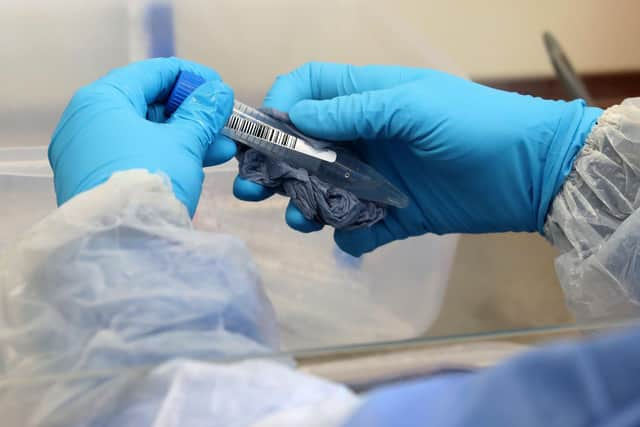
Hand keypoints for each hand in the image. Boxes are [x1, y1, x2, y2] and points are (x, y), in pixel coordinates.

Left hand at [49, 57, 234, 215]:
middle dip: (192, 114)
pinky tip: (199, 164)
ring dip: (187, 138)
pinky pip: (136, 157)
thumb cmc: (149, 179)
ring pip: (145, 135)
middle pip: (148, 105)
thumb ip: (202, 114)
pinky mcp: (94, 181)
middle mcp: (87, 122)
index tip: (220, 88)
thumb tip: (219, 93)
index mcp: (102, 100)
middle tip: (224, 122)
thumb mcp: (183, 143)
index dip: (192, 78)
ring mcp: (87, 154)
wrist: (119, 245)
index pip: (152, 73)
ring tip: (223, 148)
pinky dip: (166, 156)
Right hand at [233, 62, 601, 255]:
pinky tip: (353, 239)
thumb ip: (354, 110)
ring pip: (323, 192)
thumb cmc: (476, 125)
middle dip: (274, 166)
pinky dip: (350, 238)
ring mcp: (377, 178)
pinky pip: (358, 229)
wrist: (533, 174)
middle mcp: (365, 137)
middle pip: (303, 148)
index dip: (281, 105)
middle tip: (252, 188)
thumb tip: (295, 117)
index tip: (264, 131)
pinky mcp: (395, 215)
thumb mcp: (414, 105)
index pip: (309, 91)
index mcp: (368, 98)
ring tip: (299, 217)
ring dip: (304, 205)